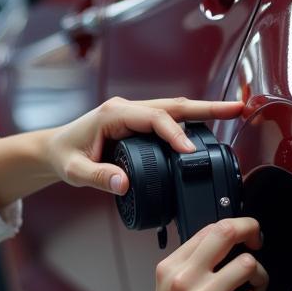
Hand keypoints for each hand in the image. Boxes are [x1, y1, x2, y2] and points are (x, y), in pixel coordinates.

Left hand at [46, 96, 243, 194]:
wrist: (54, 149)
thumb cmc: (64, 156)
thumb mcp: (75, 171)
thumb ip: (98, 177)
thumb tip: (123, 184)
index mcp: (113, 115)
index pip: (154, 119)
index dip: (175, 134)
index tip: (190, 152)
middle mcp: (126, 109)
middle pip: (173, 105)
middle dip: (207, 107)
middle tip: (237, 108)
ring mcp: (134, 113)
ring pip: (174, 109)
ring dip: (204, 111)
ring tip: (234, 112)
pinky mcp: (138, 122)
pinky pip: (168, 119)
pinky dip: (191, 121)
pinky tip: (208, 129)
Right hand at [137, 217, 266, 290]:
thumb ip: (191, 270)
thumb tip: (225, 249)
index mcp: (170, 268)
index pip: (209, 229)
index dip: (236, 226)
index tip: (247, 236)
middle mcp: (184, 280)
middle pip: (228, 233)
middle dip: (252, 233)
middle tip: (257, 245)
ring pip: (248, 265)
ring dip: (259, 279)